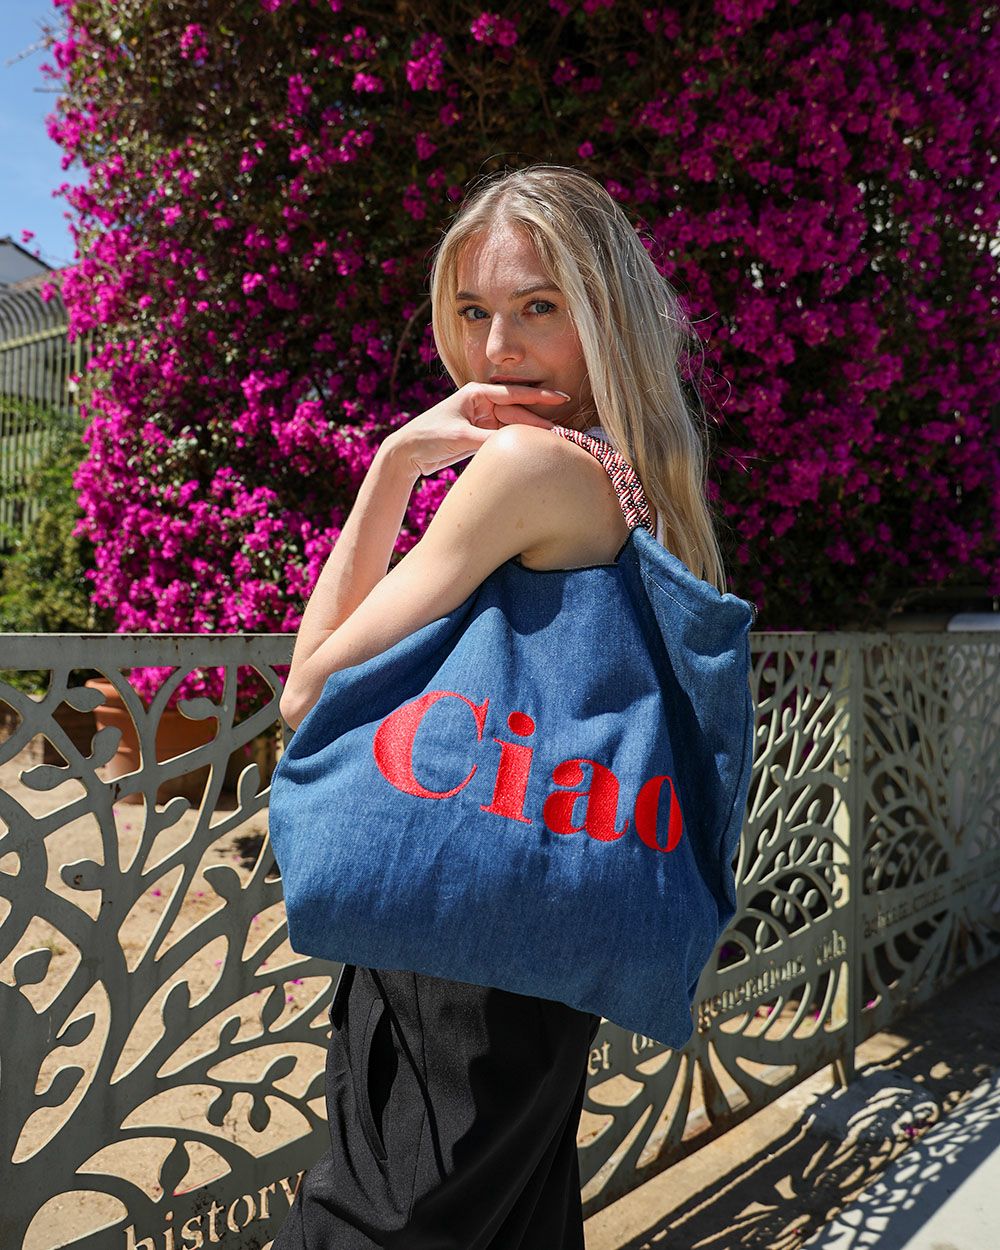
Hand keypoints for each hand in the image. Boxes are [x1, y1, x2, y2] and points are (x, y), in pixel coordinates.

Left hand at [386, 381, 570, 476]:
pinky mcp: (481, 437)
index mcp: (478, 393)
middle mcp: (483, 404)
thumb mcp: (460, 437)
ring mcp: (483, 421)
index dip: (541, 397)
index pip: (515, 394)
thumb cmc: (429, 436)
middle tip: (564, 434)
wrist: (408, 453)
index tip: (562, 398)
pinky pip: (505, 439)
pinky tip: (534, 452)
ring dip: (531, 436)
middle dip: (540, 423)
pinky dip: (518, 445)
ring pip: (515, 428)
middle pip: (519, 413)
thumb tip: (515, 447)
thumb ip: (488, 441)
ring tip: (555, 445)